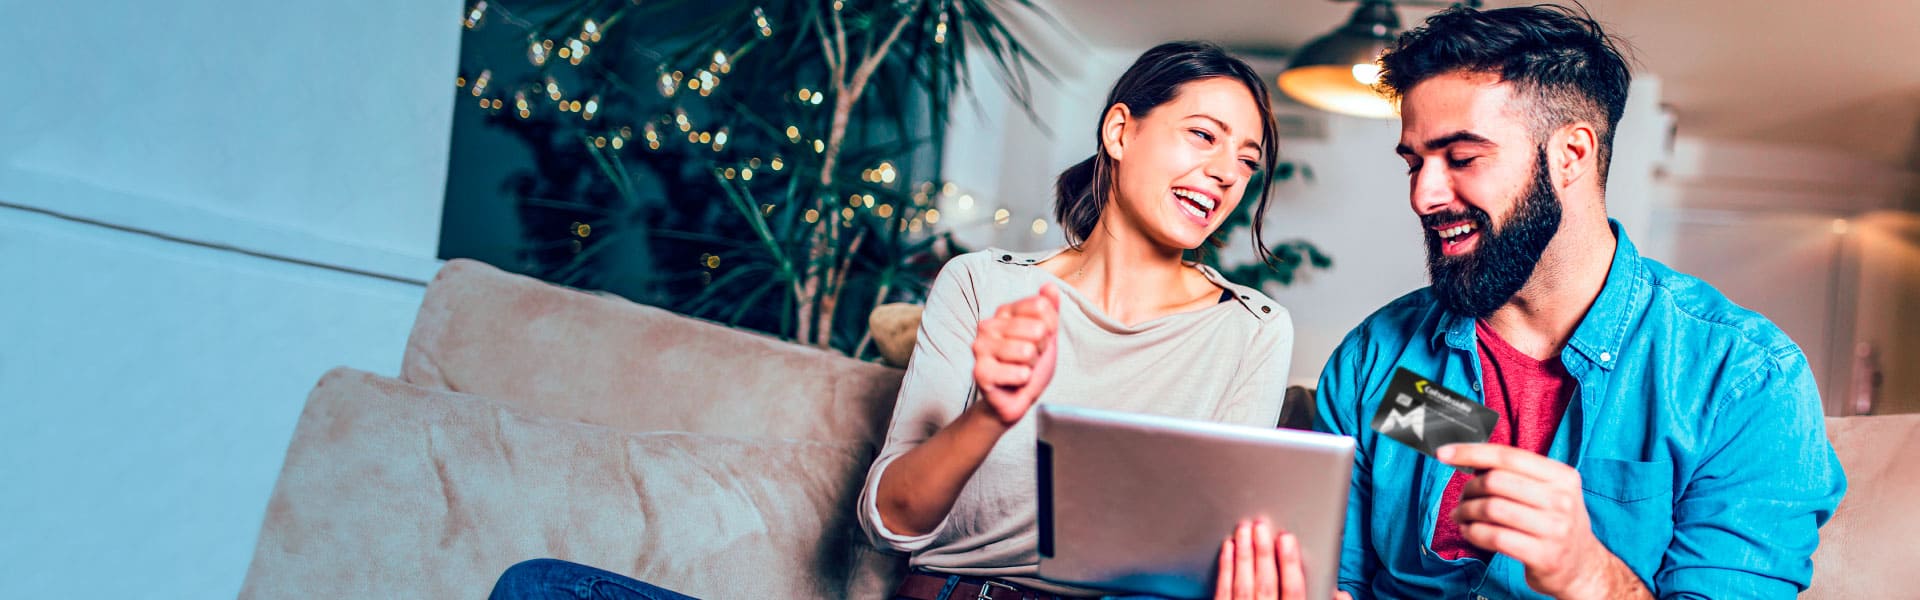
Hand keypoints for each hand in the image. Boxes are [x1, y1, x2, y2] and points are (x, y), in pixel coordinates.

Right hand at [969, 284, 1060, 425]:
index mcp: (1003, 313)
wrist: (1016, 399)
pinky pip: (1020, 373)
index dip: (1049, 328)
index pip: (1041, 306)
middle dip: (1040, 349)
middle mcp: (988, 326)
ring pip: (1028, 350)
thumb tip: (1050, 287)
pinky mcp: (980, 372)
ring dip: (1031, 365)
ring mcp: (981, 348)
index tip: (1038, 341)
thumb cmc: (1029, 365)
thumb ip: (1049, 310)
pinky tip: (1013, 381)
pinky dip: (1023, 381)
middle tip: (1028, 359)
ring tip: (1020, 369)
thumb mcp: (1046, 335)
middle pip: (1037, 328)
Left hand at [1214, 520, 1351, 599]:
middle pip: (1265, 585)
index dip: (1289, 564)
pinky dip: (1226, 570)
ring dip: (1243, 556)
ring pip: (1241, 586)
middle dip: (1262, 553)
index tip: (1286, 539)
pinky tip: (1229, 550)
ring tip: (1244, 530)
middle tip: (1261, 526)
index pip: (1292, 593)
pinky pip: (1222, 593)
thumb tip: (1340, 594)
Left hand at [1438, 444, 1646, 599]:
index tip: (1444, 454)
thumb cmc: (1554, 524)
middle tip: (1461, 499)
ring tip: (1460, 516)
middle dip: (1468, 489)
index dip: (1471, 452)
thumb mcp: (1549, 492)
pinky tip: (1469, 532)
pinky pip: (1494, 536)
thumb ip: (1517, 475)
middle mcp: (1562, 499)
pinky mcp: (1544, 555)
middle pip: (1495, 481)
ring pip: (1491, 509)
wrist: (1582, 568)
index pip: (1508, 456)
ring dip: (1466, 511)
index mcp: (1562, 476)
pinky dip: (1473, 532)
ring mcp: (1555, 528)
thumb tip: (1470, 460)